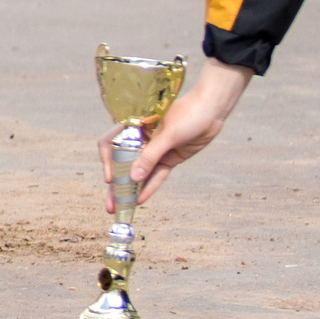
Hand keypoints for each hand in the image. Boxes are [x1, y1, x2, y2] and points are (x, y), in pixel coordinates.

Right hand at [104, 62, 250, 209]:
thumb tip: (134, 178)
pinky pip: (157, 175)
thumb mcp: (169, 134)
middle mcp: (141, 139)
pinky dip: (149, 187)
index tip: (110, 178)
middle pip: (124, 163)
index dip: (108, 161)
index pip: (111, 144)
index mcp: (133, 127)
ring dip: (132, 190)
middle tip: (111, 204)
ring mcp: (155, 150)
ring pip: (140, 173)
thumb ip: (151, 156)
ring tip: (123, 207)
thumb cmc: (187, 114)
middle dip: (117, 184)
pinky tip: (141, 199)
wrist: (211, 111)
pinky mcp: (169, 159)